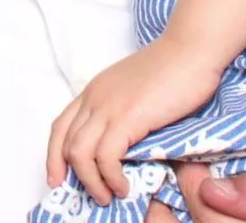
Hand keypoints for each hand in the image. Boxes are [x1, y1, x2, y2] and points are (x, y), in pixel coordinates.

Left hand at [45, 37, 223, 204]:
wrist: (191, 50)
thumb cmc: (173, 70)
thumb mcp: (135, 91)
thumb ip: (123, 112)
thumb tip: (124, 146)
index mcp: (94, 91)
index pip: (60, 126)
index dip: (54, 155)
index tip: (58, 178)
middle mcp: (94, 98)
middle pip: (65, 142)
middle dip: (72, 175)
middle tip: (92, 196)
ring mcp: (108, 106)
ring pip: (79, 153)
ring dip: (91, 182)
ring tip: (108, 196)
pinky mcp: (127, 116)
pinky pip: (105, 156)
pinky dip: (110, 177)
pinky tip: (124, 186)